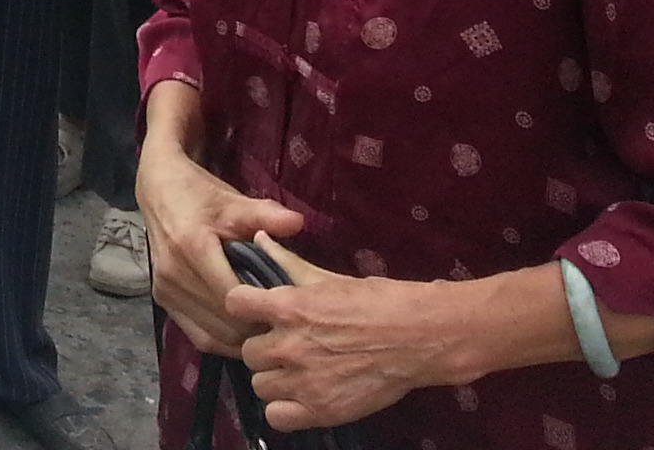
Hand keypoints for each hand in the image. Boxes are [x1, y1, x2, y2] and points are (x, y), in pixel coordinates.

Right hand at [139, 121, 309, 353]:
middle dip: (257, 327)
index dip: (263, 309)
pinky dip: (223, 340)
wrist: (159, 190)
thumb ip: (265, 215)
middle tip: (283, 321)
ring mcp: (165, 290)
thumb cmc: (200, 195)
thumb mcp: (233, 201)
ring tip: (265, 326)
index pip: (234, 297)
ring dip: (242, 338)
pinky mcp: (161, 300)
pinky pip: (198, 336)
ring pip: (213, 335)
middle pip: (226, 322)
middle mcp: (173, 273)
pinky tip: (242, 332)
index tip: (289, 309)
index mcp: (191, 247)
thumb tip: (299, 223)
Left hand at [232, 262, 452, 430]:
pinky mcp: (322, 411)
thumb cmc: (375, 301)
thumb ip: (285, 261)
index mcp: (290, 306)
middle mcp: (291, 345)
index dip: (243, 307)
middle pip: (248, 352)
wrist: (418, 337)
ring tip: (295, 371)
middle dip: (264, 348)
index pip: (235, 304)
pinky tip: (300, 396)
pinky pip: (277, 417)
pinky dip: (284, 409)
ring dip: (274, 378)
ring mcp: (305, 382)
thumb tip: (257, 238)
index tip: (256, 311)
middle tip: (285, 346)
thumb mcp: (326, 277)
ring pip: (259, 385)